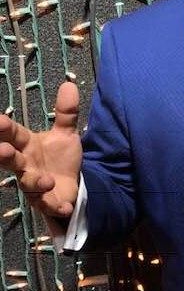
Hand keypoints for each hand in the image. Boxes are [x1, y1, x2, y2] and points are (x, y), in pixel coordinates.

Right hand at [0, 82, 81, 217]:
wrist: (69, 184)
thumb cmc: (59, 157)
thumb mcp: (65, 133)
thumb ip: (66, 112)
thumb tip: (69, 84)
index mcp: (27, 145)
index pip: (13, 135)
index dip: (3, 129)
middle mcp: (25, 165)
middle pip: (11, 160)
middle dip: (4, 155)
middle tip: (1, 150)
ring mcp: (34, 185)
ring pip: (28, 184)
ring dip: (35, 182)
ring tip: (46, 180)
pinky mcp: (47, 202)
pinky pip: (49, 205)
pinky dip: (56, 206)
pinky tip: (64, 207)